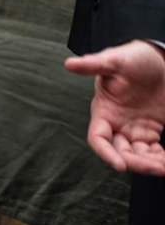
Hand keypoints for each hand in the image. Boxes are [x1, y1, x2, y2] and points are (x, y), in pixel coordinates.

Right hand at [66, 40, 164, 173]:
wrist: (158, 59)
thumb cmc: (133, 58)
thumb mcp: (114, 60)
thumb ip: (93, 64)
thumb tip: (69, 63)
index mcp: (103, 111)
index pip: (98, 138)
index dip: (106, 154)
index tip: (120, 165)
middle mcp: (116, 123)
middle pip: (120, 152)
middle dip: (135, 163)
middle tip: (155, 166)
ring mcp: (134, 128)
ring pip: (137, 155)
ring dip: (149, 164)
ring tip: (164, 166)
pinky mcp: (151, 130)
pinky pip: (153, 151)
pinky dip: (159, 159)